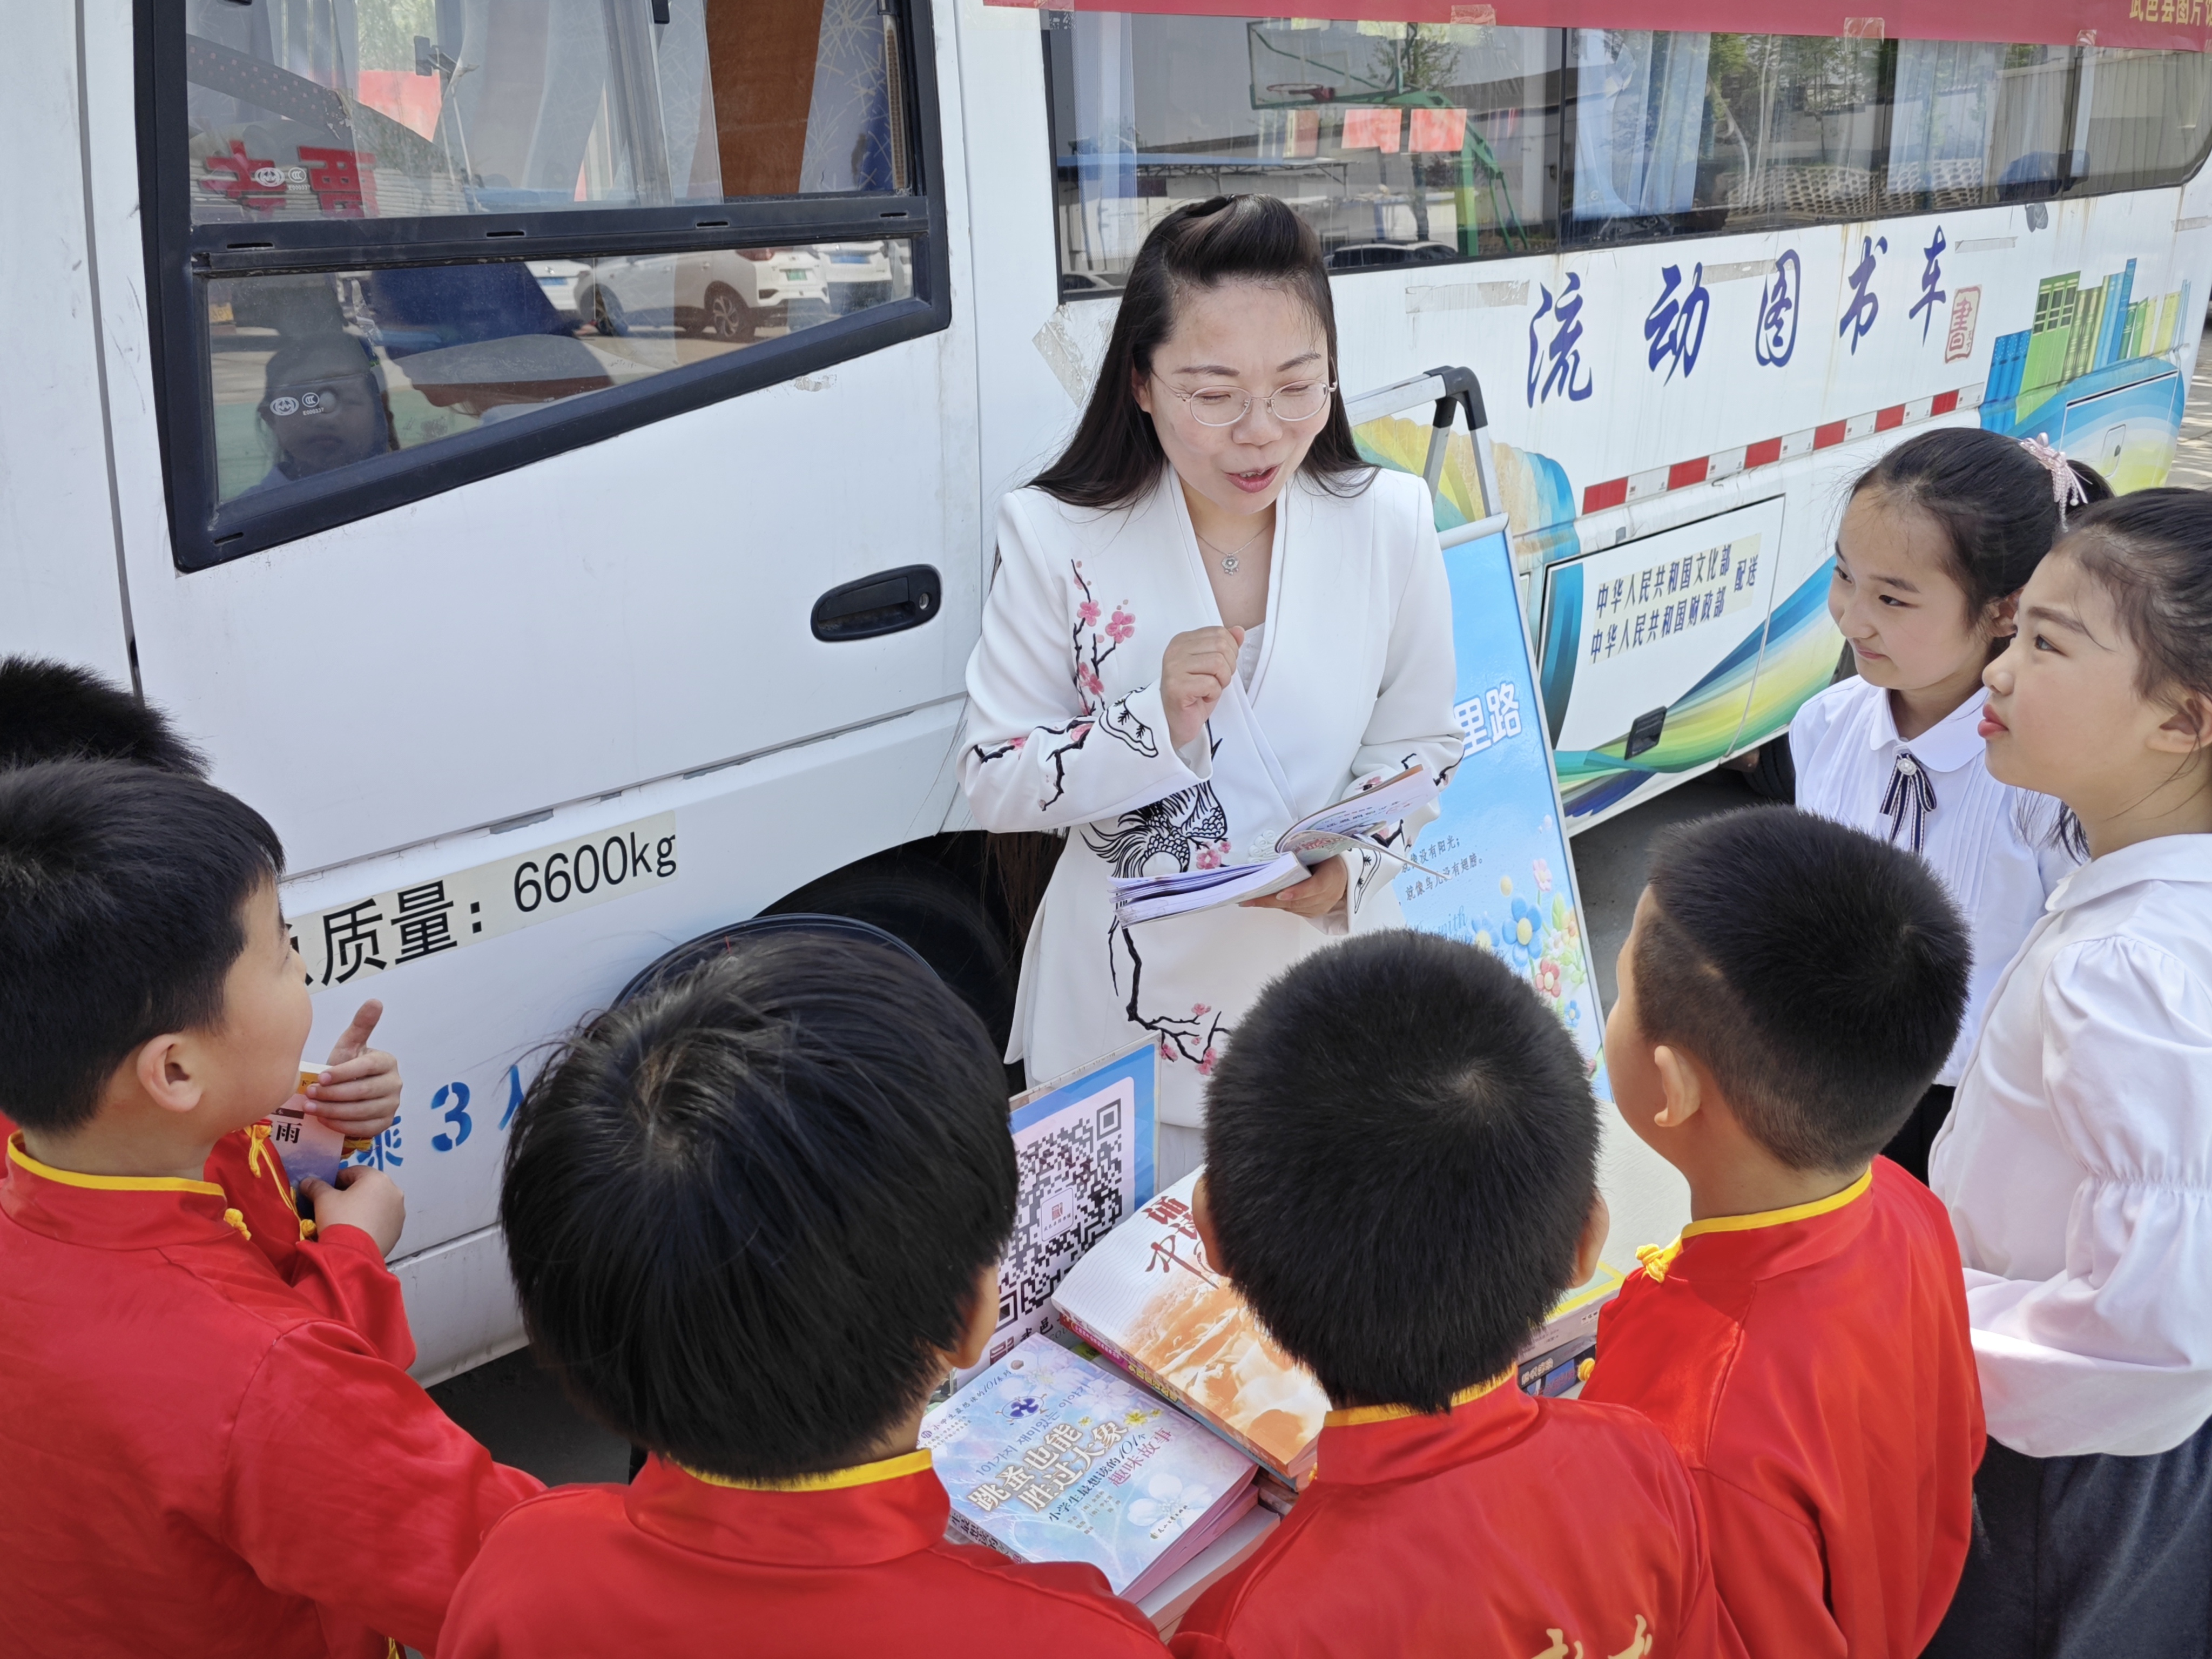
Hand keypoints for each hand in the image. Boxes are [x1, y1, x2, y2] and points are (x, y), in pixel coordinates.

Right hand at [302, 1166, 404, 1256]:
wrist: (352, 1254)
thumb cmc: (340, 1219)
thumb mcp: (323, 1199)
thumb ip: (316, 1186)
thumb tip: (308, 1181)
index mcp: (378, 1178)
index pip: (354, 1172)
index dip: (336, 1179)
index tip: (325, 1189)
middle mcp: (394, 1191)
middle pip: (368, 1187)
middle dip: (351, 1194)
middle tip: (333, 1204)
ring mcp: (399, 1212)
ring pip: (376, 1204)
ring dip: (362, 1207)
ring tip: (345, 1219)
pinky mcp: (397, 1230)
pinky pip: (381, 1220)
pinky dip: (370, 1221)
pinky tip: (356, 1230)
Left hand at [304, 1000, 400, 1139]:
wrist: (348, 1095)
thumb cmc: (346, 1068)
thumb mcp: (350, 1046)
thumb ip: (361, 1025)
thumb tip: (375, 1000)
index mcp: (387, 1062)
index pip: (366, 1067)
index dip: (343, 1073)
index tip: (320, 1077)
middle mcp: (395, 1084)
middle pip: (363, 1091)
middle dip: (333, 1094)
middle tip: (309, 1095)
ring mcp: (392, 1106)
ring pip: (362, 1111)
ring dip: (333, 1111)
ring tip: (311, 1108)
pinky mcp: (385, 1124)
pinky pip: (364, 1128)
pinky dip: (341, 1126)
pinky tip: (324, 1120)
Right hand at [1160, 626, 1245, 751]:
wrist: (1177, 721)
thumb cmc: (1194, 694)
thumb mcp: (1213, 667)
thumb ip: (1225, 646)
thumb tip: (1239, 631)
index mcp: (1183, 640)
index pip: (1219, 632)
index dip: (1230, 652)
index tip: (1219, 668)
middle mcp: (1175, 650)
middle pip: (1221, 646)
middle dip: (1228, 667)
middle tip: (1216, 680)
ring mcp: (1173, 667)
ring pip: (1218, 663)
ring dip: (1222, 681)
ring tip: (1210, 689)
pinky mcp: (1177, 686)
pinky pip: (1211, 683)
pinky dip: (1214, 693)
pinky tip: (1202, 697)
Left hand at [1240, 856, 1348, 917]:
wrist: (1342, 875)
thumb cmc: (1327, 860)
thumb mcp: (1319, 853)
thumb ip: (1303, 858)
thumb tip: (1279, 862)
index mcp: (1331, 876)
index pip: (1315, 887)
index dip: (1298, 892)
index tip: (1280, 894)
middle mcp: (1328, 896)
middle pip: (1298, 901)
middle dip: (1272, 900)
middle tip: (1251, 897)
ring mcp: (1321, 907)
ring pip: (1293, 907)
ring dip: (1271, 904)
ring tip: (1251, 899)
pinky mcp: (1314, 913)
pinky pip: (1294, 910)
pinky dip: (1279, 905)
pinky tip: (1264, 901)